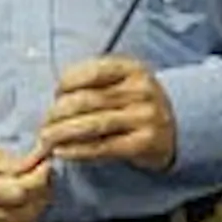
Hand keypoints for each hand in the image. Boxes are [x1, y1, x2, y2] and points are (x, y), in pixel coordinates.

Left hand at [37, 55, 175, 171]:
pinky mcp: (144, 143)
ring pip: (92, 124)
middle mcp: (140, 90)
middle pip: (87, 100)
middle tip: (43, 125)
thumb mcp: (124, 81)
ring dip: (62, 134)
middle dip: (57, 114)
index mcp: (132, 68)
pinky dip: (78, 151)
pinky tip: (63, 152)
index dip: (66, 83)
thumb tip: (55, 97)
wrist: (178, 126)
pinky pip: (103, 147)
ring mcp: (144, 116)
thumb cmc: (138, 102)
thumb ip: (96, 82)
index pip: (90, 72)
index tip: (55, 95)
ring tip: (46, 140)